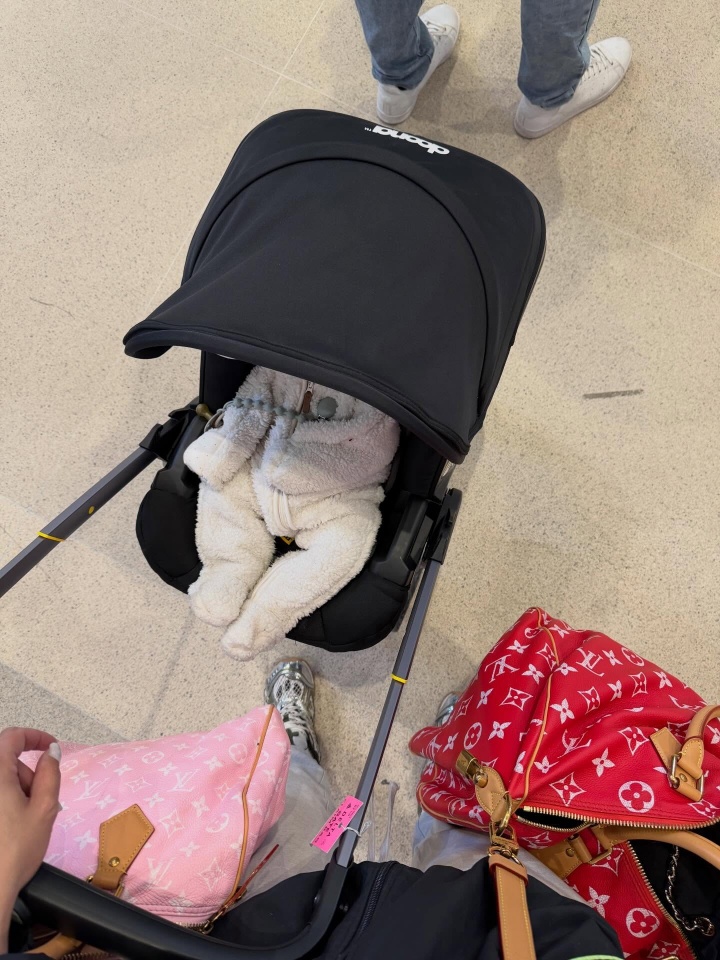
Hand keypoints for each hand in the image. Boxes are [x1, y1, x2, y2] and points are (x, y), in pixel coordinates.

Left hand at [0, 728, 60, 950]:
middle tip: (43, 798)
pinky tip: (16, 824)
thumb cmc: (17, 848)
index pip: (12, 737)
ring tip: (31, 818)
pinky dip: (8, 801)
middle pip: (7, 760)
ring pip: (2, 779)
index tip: (51, 748)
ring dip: (19, 789)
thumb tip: (51, 751)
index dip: (34, 736)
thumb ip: (50, 773)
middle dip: (28, 773)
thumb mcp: (44, 808)